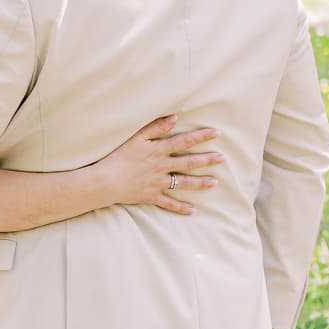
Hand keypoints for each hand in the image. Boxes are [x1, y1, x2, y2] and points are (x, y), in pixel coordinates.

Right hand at [97, 116, 222, 215]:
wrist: (105, 181)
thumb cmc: (117, 156)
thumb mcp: (135, 137)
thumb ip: (155, 127)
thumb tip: (174, 117)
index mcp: (159, 150)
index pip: (185, 141)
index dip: (201, 136)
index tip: (216, 133)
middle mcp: (162, 166)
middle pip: (189, 162)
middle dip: (207, 160)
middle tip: (222, 158)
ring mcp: (158, 183)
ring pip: (184, 183)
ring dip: (200, 183)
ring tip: (214, 182)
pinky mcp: (151, 196)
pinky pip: (169, 203)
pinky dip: (180, 207)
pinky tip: (192, 210)